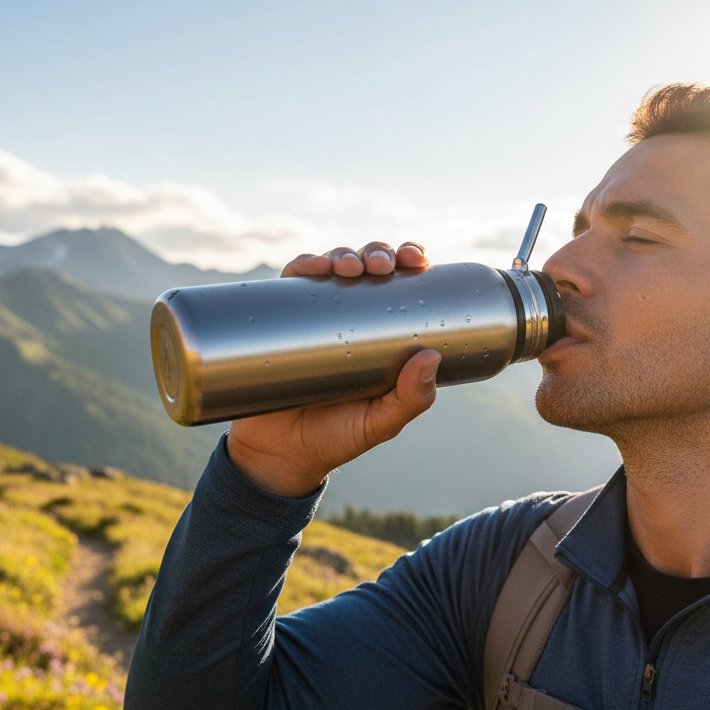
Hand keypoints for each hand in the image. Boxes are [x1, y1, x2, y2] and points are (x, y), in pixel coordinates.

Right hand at [227, 241, 439, 497]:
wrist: (279, 456)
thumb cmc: (336, 438)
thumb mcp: (381, 423)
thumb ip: (410, 400)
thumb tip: (430, 357)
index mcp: (380, 334)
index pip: (399, 285)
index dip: (408, 261)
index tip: (417, 260)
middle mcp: (347, 318)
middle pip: (366, 268)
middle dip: (376, 254)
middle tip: (379, 267)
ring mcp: (312, 317)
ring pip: (330, 268)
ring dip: (342, 255)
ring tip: (348, 267)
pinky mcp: (279, 321)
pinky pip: (288, 284)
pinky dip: (300, 266)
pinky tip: (310, 267)